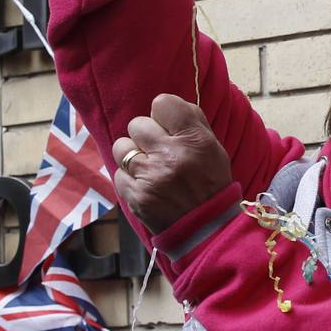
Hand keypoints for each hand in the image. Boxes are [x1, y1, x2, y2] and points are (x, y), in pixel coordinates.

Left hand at [111, 94, 231, 234]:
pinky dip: (129, 177)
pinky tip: (144, 183)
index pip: (162, 103)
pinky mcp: (134, 196)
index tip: (168, 125)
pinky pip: (118, 173)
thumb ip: (192, 122)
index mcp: (194, 139)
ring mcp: (150, 176)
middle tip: (158, 148)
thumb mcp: (213, 148)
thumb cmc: (210, 182)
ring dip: (132, 154)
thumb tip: (165, 105)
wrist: (206, 227)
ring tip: (147, 164)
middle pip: (138, 124)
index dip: (163, 113)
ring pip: (121, 147)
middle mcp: (170, 155)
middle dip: (146, 135)